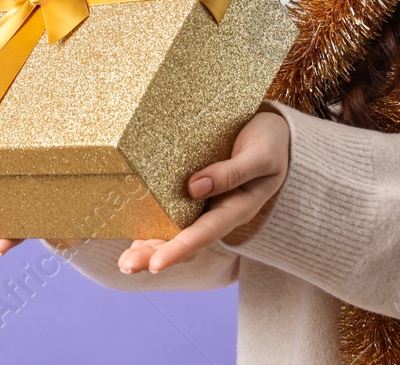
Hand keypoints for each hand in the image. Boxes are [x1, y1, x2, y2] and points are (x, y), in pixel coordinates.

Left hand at [115, 110, 289, 274]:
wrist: (274, 133)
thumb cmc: (270, 143)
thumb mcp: (260, 156)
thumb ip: (232, 172)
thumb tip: (194, 188)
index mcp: (237, 208)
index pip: (205, 234)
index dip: (179, 250)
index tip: (155, 265)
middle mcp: (218, 212)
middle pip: (185, 241)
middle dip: (154, 255)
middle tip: (127, 266)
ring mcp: (205, 204)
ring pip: (175, 232)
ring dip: (149, 247)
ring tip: (125, 261)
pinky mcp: (194, 192)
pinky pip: (171, 213)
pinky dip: (153, 224)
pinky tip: (133, 234)